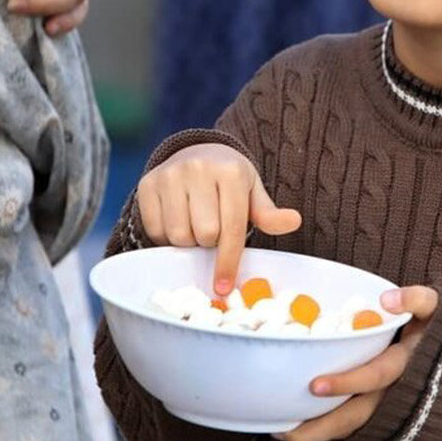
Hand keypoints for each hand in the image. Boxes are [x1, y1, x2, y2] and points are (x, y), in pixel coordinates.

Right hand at [136, 143, 301, 293]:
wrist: (197, 154)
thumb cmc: (229, 182)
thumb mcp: (252, 193)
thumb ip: (268, 214)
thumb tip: (293, 221)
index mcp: (231, 171)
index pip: (232, 227)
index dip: (228, 260)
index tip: (223, 286)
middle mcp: (198, 167)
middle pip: (204, 234)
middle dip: (210, 243)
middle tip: (212, 234)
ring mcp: (170, 173)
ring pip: (178, 235)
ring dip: (188, 242)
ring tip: (195, 227)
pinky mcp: (148, 183)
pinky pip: (156, 229)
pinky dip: (166, 236)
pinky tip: (177, 221)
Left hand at [277, 287, 440, 440]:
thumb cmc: (434, 327)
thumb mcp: (433, 307)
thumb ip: (416, 299)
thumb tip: (388, 300)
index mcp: (405, 364)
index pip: (375, 376)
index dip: (347, 382)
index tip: (315, 386)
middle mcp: (394, 390)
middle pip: (358, 414)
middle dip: (324, 425)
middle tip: (287, 429)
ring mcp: (386, 405)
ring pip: (353, 426)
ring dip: (320, 434)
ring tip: (284, 433)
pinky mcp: (379, 412)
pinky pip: (352, 427)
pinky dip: (327, 432)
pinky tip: (298, 430)